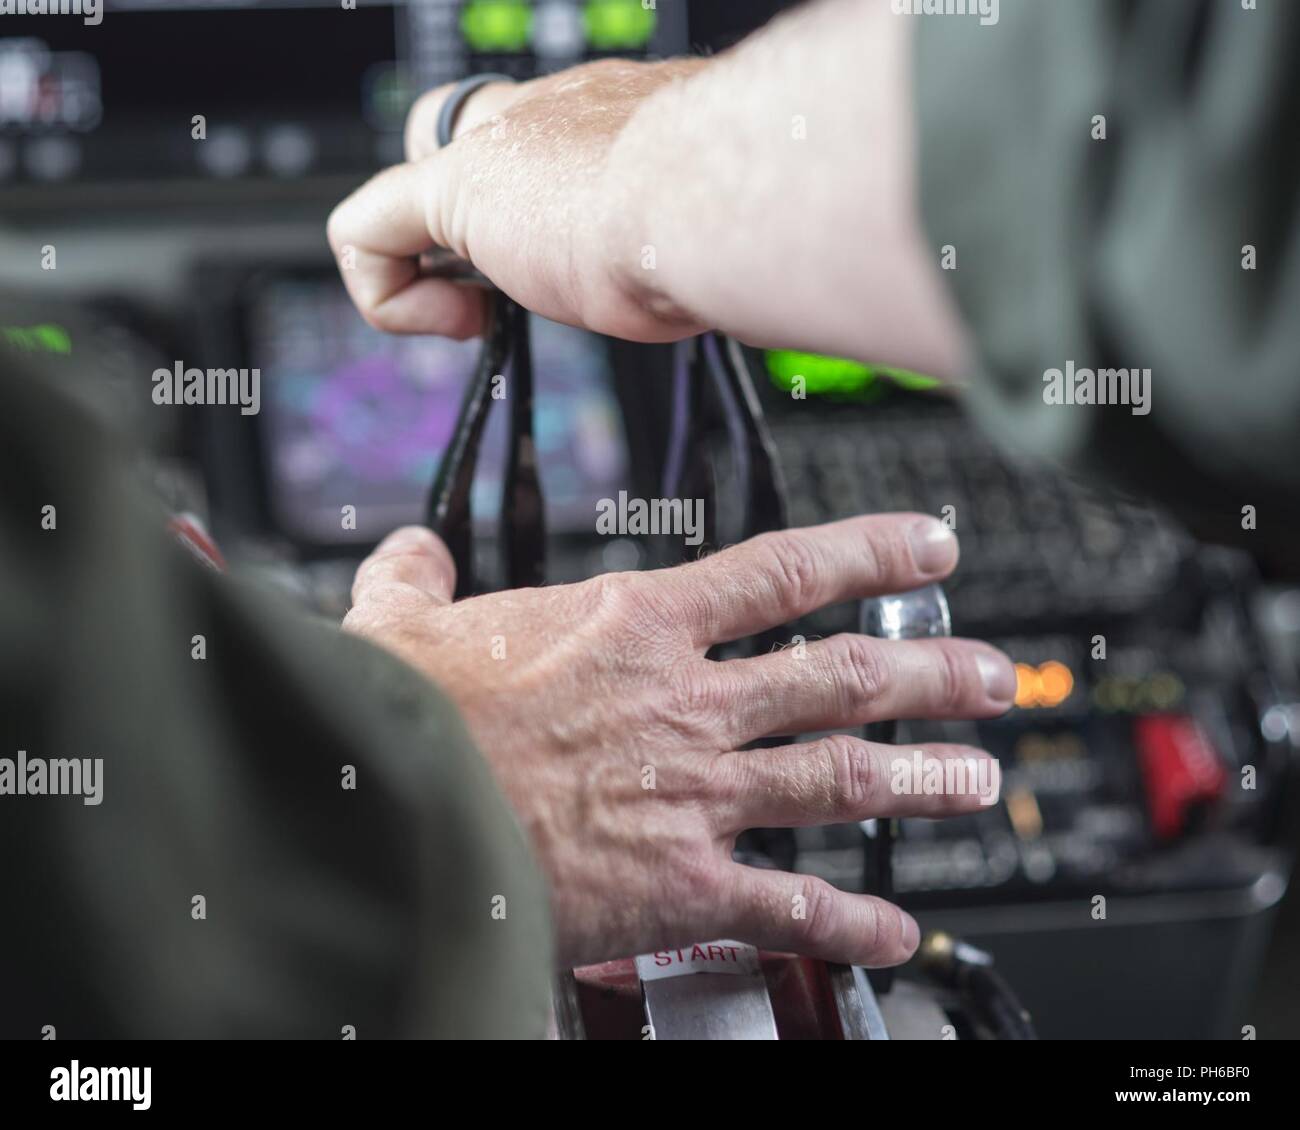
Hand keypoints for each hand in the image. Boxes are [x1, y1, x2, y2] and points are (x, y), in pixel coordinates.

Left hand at [326, 58, 708, 343]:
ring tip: (480, 315)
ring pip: (401, 192)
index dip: (530, 203)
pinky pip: (363, 233)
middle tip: (505, 290)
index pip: (539, 135)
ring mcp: (492, 150)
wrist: (708, 197)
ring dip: (428, 270)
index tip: (564, 262)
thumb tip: (704, 272)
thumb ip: (684, 236)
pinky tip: (454, 324)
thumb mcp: (698, 229)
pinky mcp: (448, 190)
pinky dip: (388, 295)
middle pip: (457, 140)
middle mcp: (546, 115)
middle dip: (464, 227)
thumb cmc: (722, 215)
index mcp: (611, 118)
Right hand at [343, 514, 1014, 969]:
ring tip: (975, 779)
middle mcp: (688, 704)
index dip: (871, 550)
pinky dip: (847, 920)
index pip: (784, 570)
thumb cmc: (409, 717)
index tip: (928, 543)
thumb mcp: (404, 621)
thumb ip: (420, 580)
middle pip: (842, 677)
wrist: (395, 814)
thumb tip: (411, 553)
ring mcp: (695, 794)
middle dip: (930, 672)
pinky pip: (788, 903)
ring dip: (919, 777)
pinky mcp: (680, 885)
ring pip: (840, 777)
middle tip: (989, 674)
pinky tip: (890, 929)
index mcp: (636, 626)